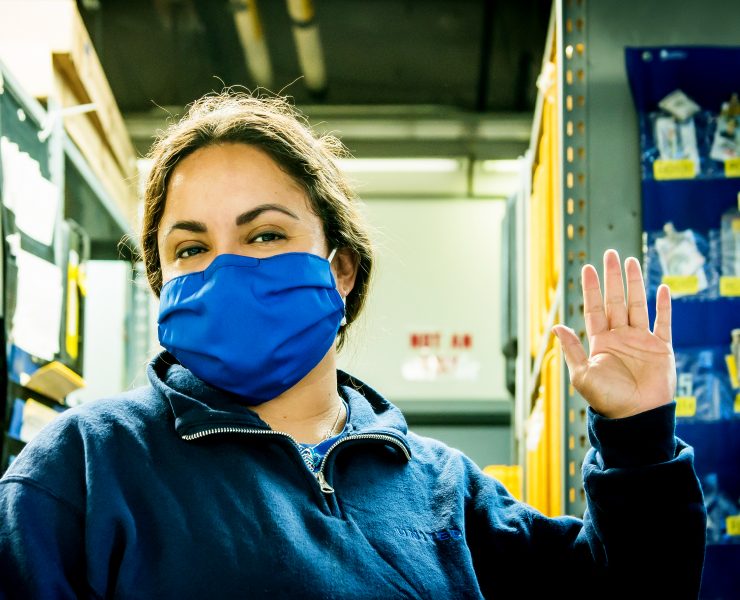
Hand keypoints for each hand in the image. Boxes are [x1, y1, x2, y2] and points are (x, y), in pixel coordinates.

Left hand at [552, 249, 675, 419]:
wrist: (636, 417)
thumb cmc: (607, 400)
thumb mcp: (582, 374)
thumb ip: (571, 349)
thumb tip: (555, 326)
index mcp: (600, 342)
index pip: (594, 309)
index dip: (591, 289)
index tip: (587, 268)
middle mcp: (620, 338)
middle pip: (616, 301)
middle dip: (612, 278)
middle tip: (610, 254)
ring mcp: (641, 341)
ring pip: (638, 305)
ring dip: (635, 284)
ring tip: (631, 261)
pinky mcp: (661, 348)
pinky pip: (663, 323)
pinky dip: (664, 306)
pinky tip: (662, 289)